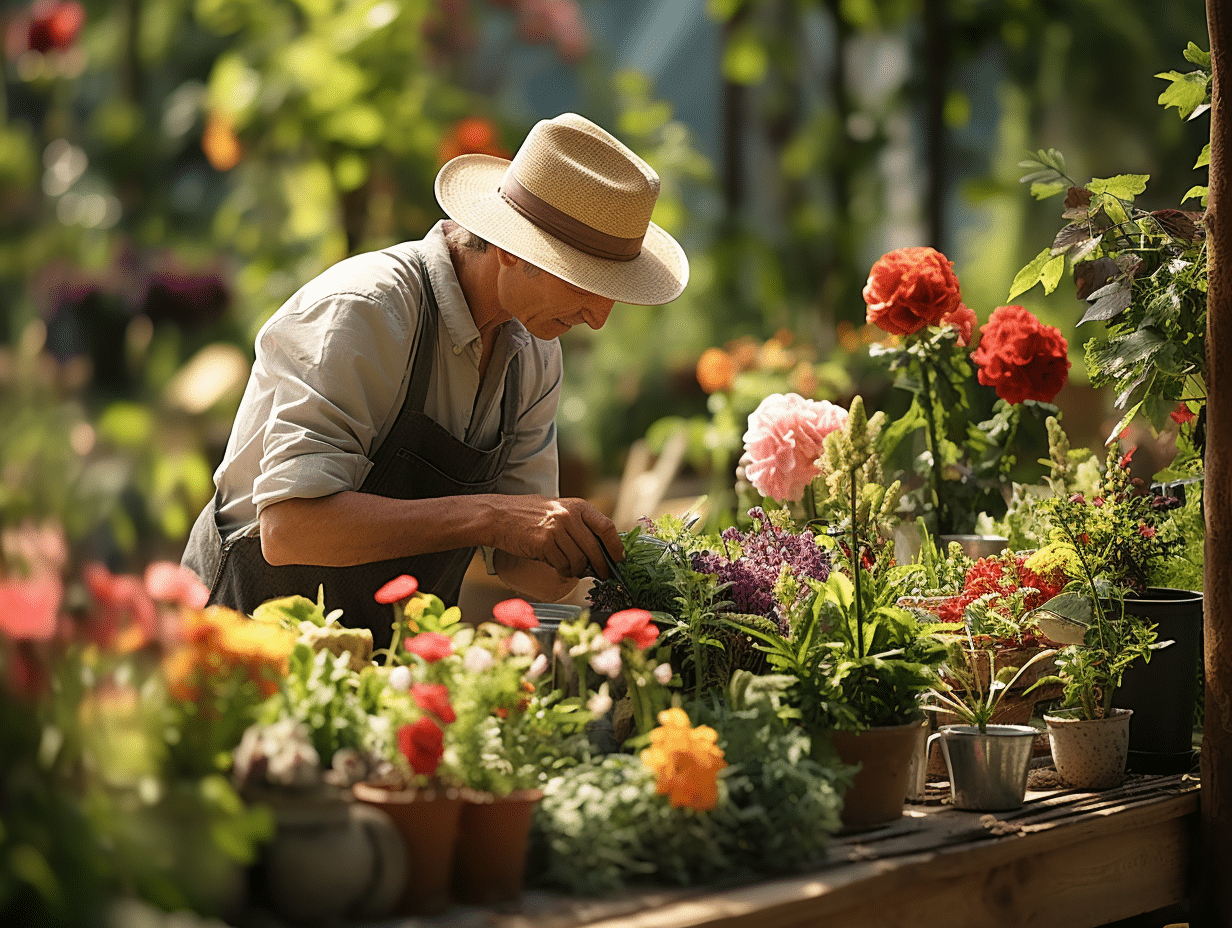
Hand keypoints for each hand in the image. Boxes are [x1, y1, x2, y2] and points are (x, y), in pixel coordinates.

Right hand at [487, 496, 623, 579]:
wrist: (500, 517)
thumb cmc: (530, 516)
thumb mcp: (559, 510)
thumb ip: (579, 525)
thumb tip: (602, 549)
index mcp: (578, 506)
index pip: (606, 527)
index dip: (616, 546)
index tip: (619, 559)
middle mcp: (569, 516)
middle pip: (595, 548)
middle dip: (601, 566)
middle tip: (603, 575)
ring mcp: (556, 529)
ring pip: (579, 560)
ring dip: (579, 571)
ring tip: (575, 570)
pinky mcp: (544, 543)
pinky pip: (563, 565)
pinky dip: (564, 571)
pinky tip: (559, 567)